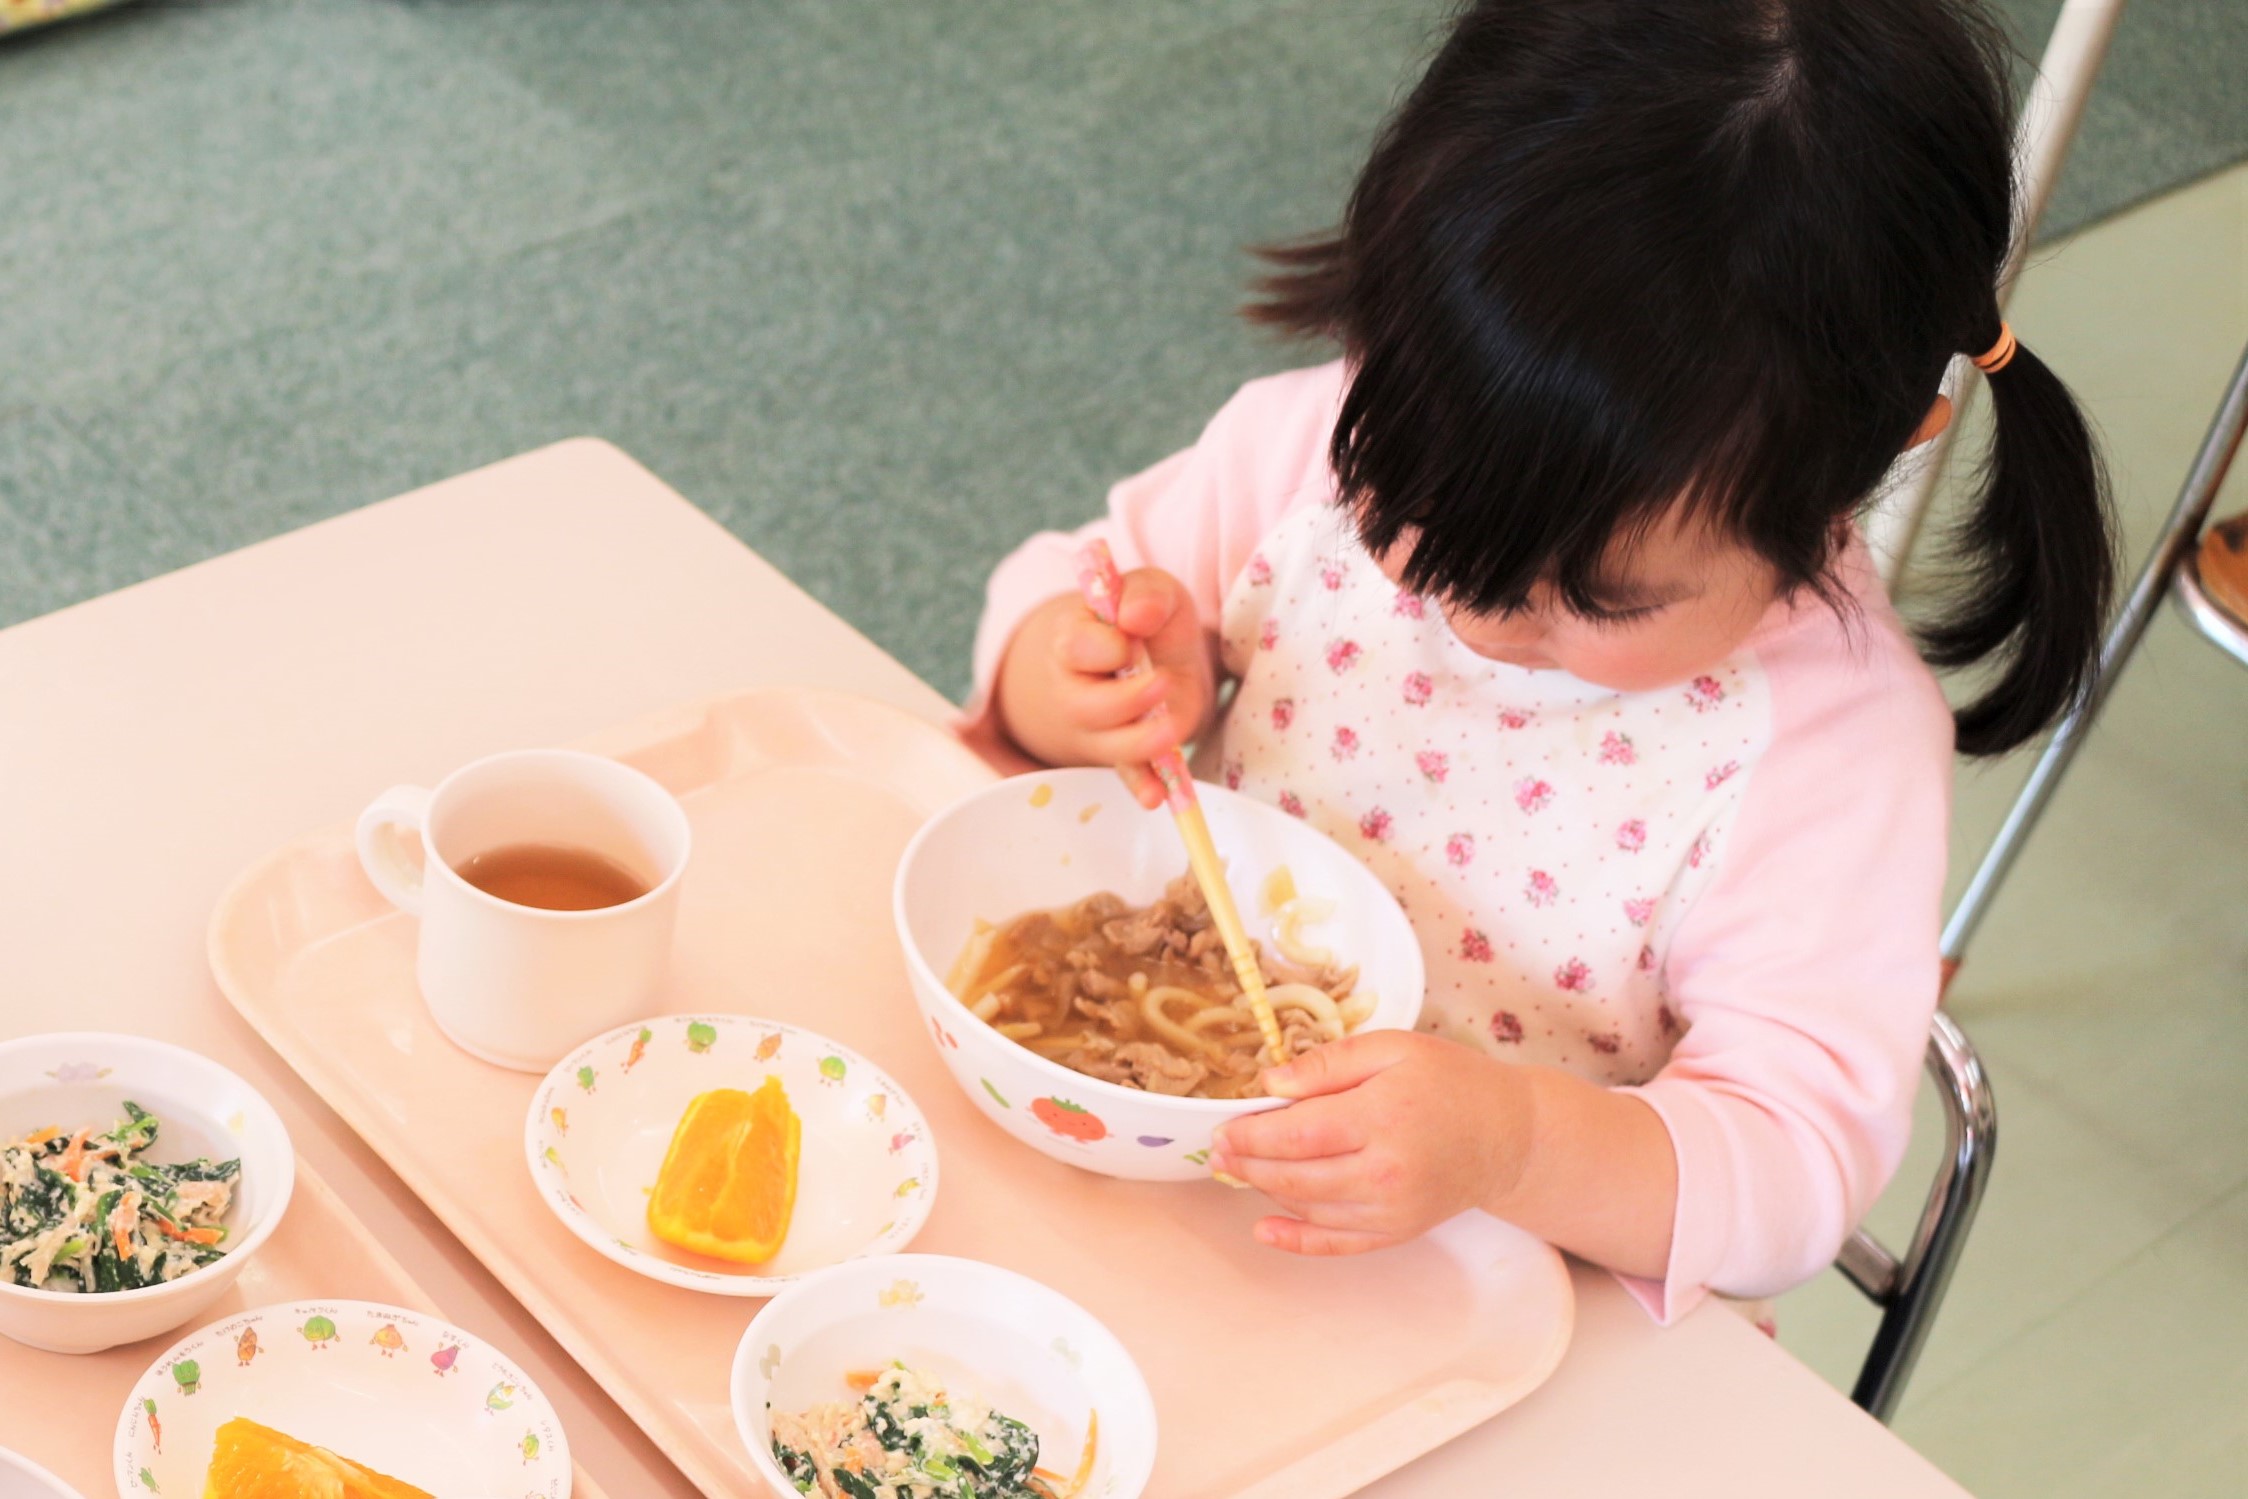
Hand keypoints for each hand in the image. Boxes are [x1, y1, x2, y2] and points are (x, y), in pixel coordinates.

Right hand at [993, 568, 1214, 807]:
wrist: (1153, 654)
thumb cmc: (1145, 619)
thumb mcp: (1150, 590)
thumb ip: (1145, 593)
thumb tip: (1136, 615)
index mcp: (1074, 640)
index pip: (1075, 647)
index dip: (1105, 647)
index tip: (1132, 637)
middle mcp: (1075, 689)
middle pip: (1084, 705)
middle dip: (1124, 700)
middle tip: (1163, 682)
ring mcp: (1097, 728)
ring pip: (1108, 744)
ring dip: (1139, 743)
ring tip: (1170, 731)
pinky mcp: (1125, 751)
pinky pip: (1128, 773)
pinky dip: (1142, 785)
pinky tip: (1156, 796)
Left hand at [1211, 1031, 1534, 1255]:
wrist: (1508, 1135)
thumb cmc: (1451, 1081)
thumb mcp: (1393, 1047)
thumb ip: (1329, 1062)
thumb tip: (1271, 1082)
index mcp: (1382, 1117)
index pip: (1298, 1133)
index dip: (1251, 1134)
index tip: (1223, 1127)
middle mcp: (1386, 1172)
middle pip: (1296, 1175)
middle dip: (1247, 1163)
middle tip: (1217, 1151)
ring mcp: (1392, 1209)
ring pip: (1309, 1207)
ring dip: (1265, 1190)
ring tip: (1236, 1170)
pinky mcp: (1397, 1231)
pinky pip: (1337, 1243)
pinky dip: (1297, 1240)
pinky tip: (1265, 1228)